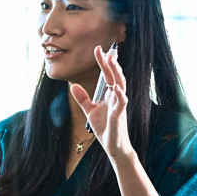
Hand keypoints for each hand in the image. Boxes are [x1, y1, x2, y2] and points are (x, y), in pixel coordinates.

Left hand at [69, 45, 132, 159]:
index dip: (103, 62)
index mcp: (110, 95)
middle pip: (114, 76)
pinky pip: (122, 102)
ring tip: (111, 60)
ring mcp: (119, 105)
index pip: (107, 75)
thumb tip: (74, 85)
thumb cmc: (105, 128)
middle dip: (109, 63)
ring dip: (116, 73)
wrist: (113, 146)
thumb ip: (83, 98)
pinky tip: (116, 87)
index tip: (97, 49)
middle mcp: (116, 97)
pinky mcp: (119, 115)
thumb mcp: (90, 111)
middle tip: (103, 50)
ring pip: (121, 85)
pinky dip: (120, 95)